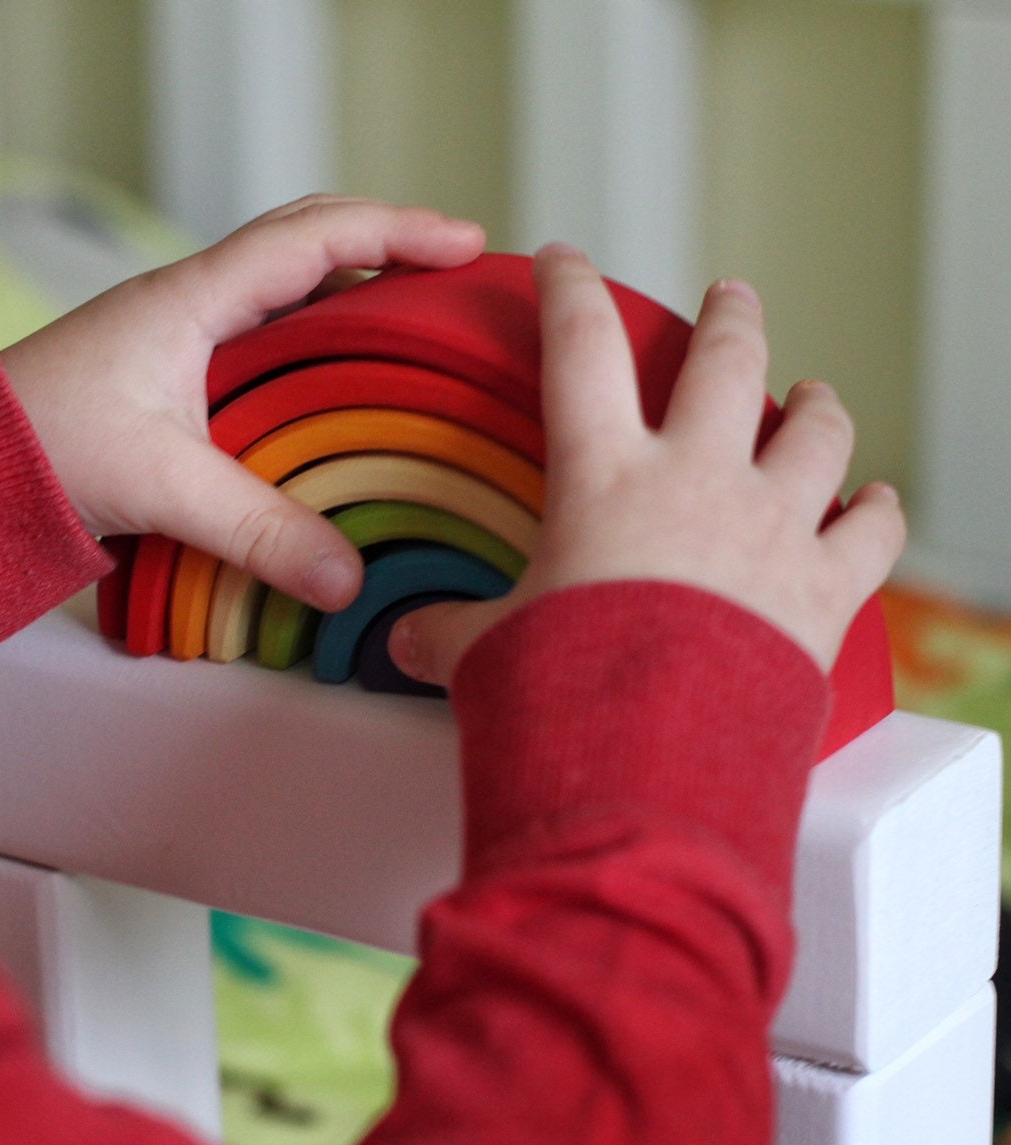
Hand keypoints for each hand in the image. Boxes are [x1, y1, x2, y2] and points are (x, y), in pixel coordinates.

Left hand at [0, 195, 485, 611]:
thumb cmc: (39, 448)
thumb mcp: (162, 488)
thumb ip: (257, 531)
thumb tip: (348, 578)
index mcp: (192, 297)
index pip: (314, 235)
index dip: (398, 231)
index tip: (467, 244)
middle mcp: (189, 303)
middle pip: (306, 244)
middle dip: (386, 248)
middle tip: (454, 277)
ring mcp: (177, 338)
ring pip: (283, 295)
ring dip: (350, 298)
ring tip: (416, 330)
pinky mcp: (168, 381)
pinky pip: (261, 343)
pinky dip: (312, 349)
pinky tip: (339, 393)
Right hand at [390, 244, 905, 682]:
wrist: (647, 755)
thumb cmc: (560, 691)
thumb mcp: (485, 652)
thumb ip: (449, 631)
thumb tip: (401, 640)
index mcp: (602, 475)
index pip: (580, 347)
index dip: (568, 288)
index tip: (564, 257)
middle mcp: (696, 478)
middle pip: (728, 359)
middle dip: (731, 315)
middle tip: (730, 295)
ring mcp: (770, 525)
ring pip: (816, 429)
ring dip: (815, 402)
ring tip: (812, 391)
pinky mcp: (825, 586)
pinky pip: (869, 530)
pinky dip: (875, 510)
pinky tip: (875, 500)